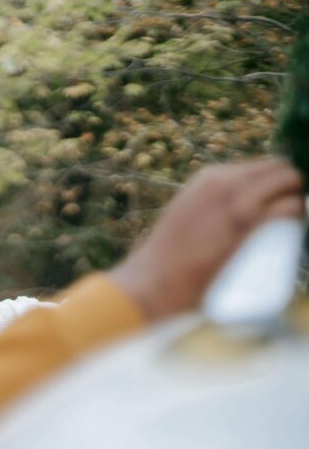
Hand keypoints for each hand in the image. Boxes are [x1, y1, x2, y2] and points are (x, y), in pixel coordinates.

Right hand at [109, 159, 304, 321]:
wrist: (153, 280)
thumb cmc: (168, 258)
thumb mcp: (186, 217)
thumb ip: (209, 209)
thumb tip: (234, 218)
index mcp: (209, 178)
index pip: (259, 168)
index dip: (273, 186)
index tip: (274, 207)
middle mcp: (223, 181)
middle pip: (279, 169)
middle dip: (289, 188)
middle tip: (287, 216)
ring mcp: (235, 200)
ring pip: (288, 181)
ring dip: (297, 199)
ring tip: (291, 224)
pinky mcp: (246, 224)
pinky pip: (289, 206)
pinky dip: (299, 213)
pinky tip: (295, 225)